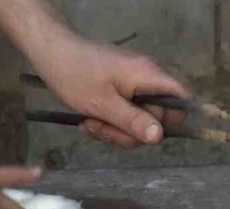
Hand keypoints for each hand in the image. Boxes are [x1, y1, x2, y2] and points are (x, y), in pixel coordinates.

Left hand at [27, 31, 188, 147]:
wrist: (49, 51)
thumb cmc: (74, 73)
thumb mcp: (102, 104)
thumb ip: (133, 121)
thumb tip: (159, 137)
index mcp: (148, 76)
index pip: (181, 99)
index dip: (172, 120)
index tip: (146, 132)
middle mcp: (147, 78)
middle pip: (156, 117)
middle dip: (131, 131)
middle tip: (103, 129)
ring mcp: (133, 83)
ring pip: (138, 119)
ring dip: (115, 129)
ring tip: (90, 124)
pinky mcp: (120, 88)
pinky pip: (125, 112)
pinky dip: (109, 121)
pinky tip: (89, 120)